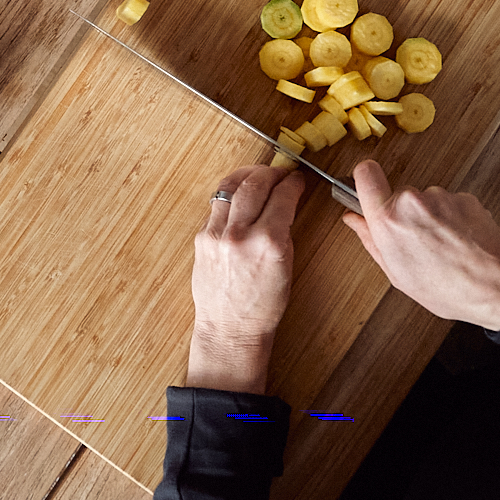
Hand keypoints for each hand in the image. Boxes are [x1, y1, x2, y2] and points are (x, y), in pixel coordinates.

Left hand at [190, 164, 307, 347]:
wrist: (230, 327)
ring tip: (259, 174)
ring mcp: (216, 235)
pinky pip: (217, 205)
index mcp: (269, 243)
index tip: (297, 178)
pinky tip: (240, 194)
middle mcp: (240, 234)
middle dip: (270, 172)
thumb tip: (286, 201)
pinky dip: (231, 195)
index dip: (293, 182)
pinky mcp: (201, 238)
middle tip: (280, 171)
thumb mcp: (287, 265)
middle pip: (255, 184)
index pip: (282, 196)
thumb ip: (284, 229)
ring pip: (230, 187)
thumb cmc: (263, 305)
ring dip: (247, 175)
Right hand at [341, 160, 499, 329]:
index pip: (365, 173)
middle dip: (404, 212)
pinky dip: (452, 218)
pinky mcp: (464, 196)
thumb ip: (370, 240)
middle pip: (398, 193)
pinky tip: (458, 240)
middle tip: (416, 240)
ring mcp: (441, 196)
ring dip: (430, 217)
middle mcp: (412, 201)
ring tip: (442, 245)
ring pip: (426, 199)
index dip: (364, 179)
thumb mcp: (397, 274)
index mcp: (388, 220)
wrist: (497, 284)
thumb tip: (354, 220)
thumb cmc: (448, 288)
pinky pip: (449, 203)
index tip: (367, 190)